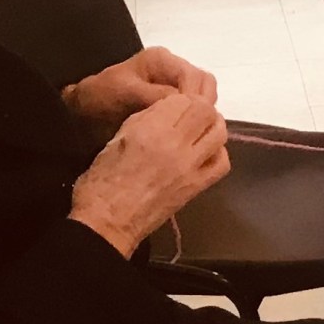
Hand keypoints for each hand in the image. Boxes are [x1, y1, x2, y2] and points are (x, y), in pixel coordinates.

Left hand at [63, 46, 217, 127]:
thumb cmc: (99, 98)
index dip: (197, 100)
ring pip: (203, 95)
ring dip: (200, 113)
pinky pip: (192, 106)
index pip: (194, 77)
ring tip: (191, 133)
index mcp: (161, 60)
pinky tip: (185, 132)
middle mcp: (172, 68)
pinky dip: (193, 118)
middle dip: (203, 106)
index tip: (194, 123)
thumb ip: (154, 95)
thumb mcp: (124, 93)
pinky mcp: (171, 99)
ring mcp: (173, 83)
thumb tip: (185, 103)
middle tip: (196, 130)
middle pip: (204, 84)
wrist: (78, 111)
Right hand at [69, 95, 230, 259]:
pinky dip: (217, 153)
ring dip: (211, 126)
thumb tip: (168, 108)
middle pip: (206, 112)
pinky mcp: (198, 187)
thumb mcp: (117, 137)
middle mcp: (176, 145)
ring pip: (219, 133)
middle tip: (190, 114)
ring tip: (199, 130)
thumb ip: (146, 118)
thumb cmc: (101, 181)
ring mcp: (191, 167)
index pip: (184, 99)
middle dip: (200, 108)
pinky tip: (205, 152)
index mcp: (151, 130)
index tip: (175, 104)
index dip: (182, 99)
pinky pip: (222, 163)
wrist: (106, 224)